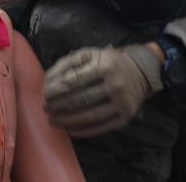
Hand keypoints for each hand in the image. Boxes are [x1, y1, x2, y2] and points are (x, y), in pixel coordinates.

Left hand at [42, 44, 163, 137]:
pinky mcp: (125, 117)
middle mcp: (115, 84)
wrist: (141, 73)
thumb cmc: (108, 62)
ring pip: (90, 116)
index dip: (56, 89)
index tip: (45, 94)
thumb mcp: (90, 54)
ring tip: (53, 121)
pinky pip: (100, 127)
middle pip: (80, 99)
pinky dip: (82, 131)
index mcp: (104, 66)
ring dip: (68, 121)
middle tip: (46, 109)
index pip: (74, 80)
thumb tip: (48, 80)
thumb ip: (68, 63)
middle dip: (59, 106)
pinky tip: (69, 130)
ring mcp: (121, 103)